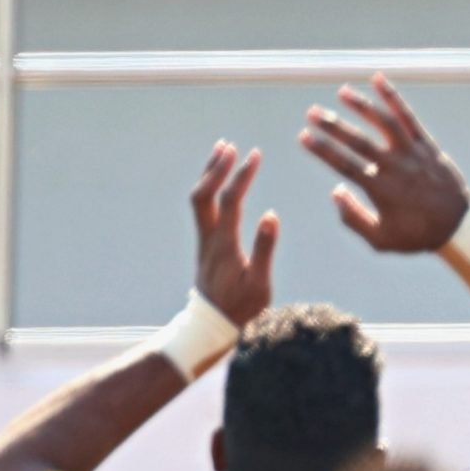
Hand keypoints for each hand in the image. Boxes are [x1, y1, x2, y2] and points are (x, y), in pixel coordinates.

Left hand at [191, 143, 279, 326]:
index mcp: (225, 244)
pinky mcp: (204, 242)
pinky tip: (218, 177)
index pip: (230, 201)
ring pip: (199, 198)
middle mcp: (209, 237)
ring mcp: (203, 239)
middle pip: (204, 194)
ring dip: (209, 173)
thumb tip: (270, 215)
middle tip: (232, 146)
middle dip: (217, 168)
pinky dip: (208, 186)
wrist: (212, 323)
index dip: (241, 176)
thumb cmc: (241, 307)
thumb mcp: (260, 284)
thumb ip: (264, 249)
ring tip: (223, 150)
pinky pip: (201, 206)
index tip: (255, 156)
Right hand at [299, 76, 469, 253]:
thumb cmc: (417, 235)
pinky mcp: (427, 146)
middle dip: (334, 126)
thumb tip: (336, 192)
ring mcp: (413, 154)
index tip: (303, 137)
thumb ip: (354, 218)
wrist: (459, 227)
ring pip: (384, 123)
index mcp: (382, 190)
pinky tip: (378, 79)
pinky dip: (393, 98)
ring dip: (362, 106)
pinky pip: (409, 118)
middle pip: (359, 141)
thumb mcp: (381, 240)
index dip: (322, 150)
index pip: (345, 165)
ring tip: (342, 91)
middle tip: (312, 113)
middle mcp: (396, 168)